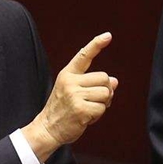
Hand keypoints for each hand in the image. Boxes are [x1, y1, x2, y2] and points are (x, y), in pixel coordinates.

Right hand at [22, 32, 118, 161]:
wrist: (47, 128)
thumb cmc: (62, 110)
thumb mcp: (73, 91)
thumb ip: (92, 84)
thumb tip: (115, 81)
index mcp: (67, 74)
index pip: (83, 56)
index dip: (96, 45)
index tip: (107, 35)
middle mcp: (70, 81)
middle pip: (104, 78)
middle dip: (105, 90)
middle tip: (93, 100)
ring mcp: (74, 95)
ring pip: (106, 93)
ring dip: (102, 104)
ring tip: (88, 109)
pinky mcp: (80, 109)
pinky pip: (102, 108)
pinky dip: (98, 115)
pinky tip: (86, 117)